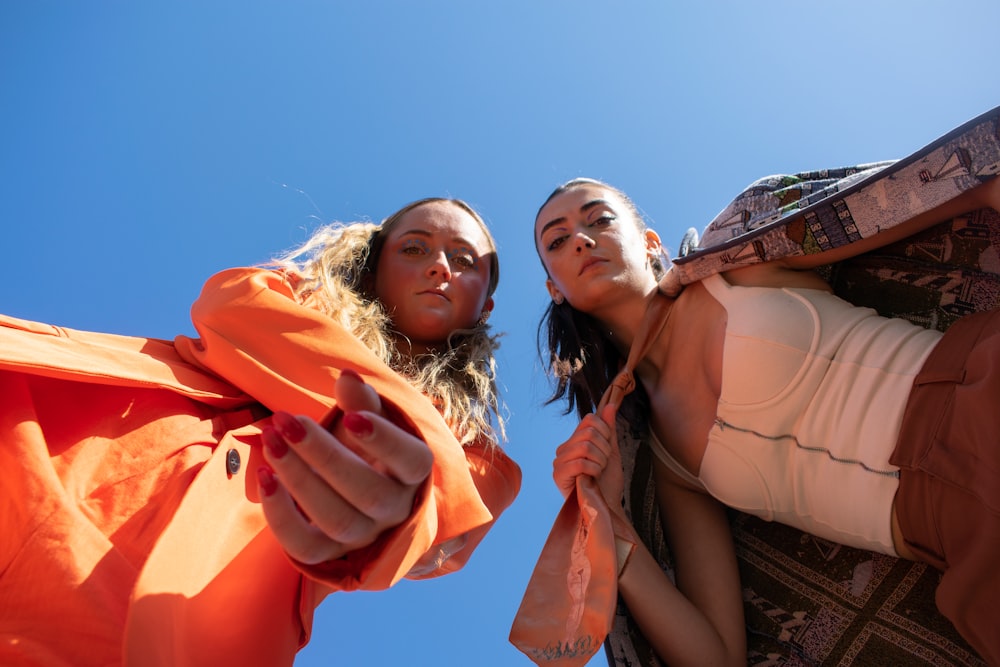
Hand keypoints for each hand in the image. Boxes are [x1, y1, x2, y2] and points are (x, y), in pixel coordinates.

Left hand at [257, 371, 433, 564]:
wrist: (355, 488)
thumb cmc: (364, 446)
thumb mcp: (369, 419)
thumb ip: (361, 401)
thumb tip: (347, 378)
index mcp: (413, 473)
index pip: (412, 462)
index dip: (384, 442)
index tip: (350, 417)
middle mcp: (394, 510)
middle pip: (367, 492)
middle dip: (323, 455)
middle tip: (287, 421)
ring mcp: (362, 536)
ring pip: (335, 519)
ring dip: (298, 479)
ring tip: (270, 441)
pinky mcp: (329, 554)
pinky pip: (305, 548)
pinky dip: (281, 516)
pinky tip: (265, 476)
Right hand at [551, 402, 623, 505]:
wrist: (607, 507)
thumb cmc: (608, 483)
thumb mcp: (611, 452)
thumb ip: (608, 429)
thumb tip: (610, 405)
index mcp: (574, 441)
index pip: (590, 420)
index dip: (605, 432)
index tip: (608, 450)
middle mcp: (563, 449)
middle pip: (589, 433)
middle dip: (604, 450)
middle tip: (603, 465)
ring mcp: (558, 462)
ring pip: (585, 446)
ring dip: (600, 461)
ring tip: (598, 472)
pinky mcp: (558, 475)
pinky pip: (580, 462)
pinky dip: (593, 470)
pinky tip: (592, 478)